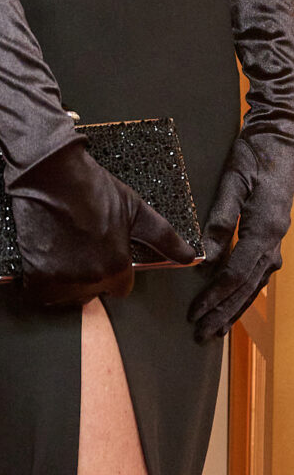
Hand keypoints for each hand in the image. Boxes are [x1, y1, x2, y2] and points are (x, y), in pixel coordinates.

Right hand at [9, 143, 197, 307]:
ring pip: (62, 294)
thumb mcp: (134, 208)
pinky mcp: (35, 271)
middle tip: (75, 244)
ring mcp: (61, 277)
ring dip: (58, 279)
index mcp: (118, 267)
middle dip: (84, 274)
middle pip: (89, 293)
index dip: (110, 269)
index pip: (119, 289)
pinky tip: (36, 255)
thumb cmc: (92, 185)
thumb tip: (191, 256)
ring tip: (56, 247)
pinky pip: (35, 291)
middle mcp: (92, 278)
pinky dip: (34, 279)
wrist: (49, 168)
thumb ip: (163, 237)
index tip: (98, 251)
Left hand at [189, 132, 293, 340]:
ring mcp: (275, 243)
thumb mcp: (234, 181)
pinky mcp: (271, 239)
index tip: (195, 313)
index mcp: (263, 232)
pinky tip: (234, 304)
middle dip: (223, 314)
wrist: (282, 142)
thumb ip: (221, 219)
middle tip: (201, 335)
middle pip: (246, 289)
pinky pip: (258, 275)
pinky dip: (244, 294)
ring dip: (234, 310)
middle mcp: (273, 244)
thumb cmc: (255, 157)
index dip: (214, 297)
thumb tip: (204, 256)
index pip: (234, 275)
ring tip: (216, 330)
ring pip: (254, 287)